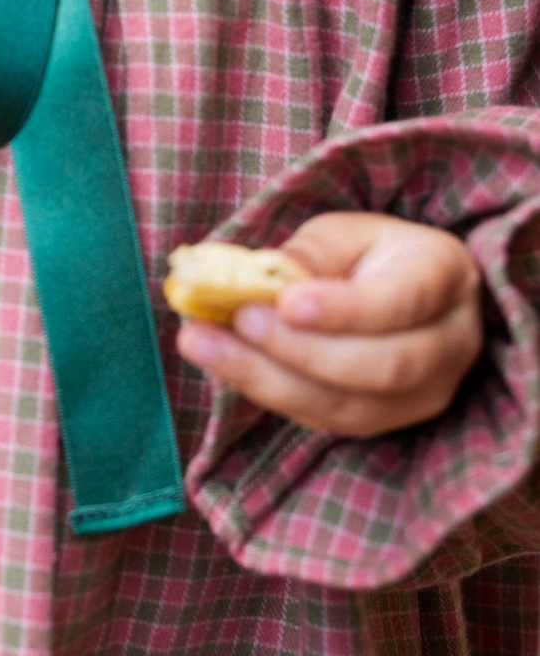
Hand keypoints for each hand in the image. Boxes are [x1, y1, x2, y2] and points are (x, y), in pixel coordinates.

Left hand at [175, 212, 483, 437]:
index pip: (403, 301)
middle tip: (236, 319)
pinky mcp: (388, 423)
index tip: (285, 301)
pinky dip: (269, 394)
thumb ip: (311, 254)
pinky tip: (221, 365)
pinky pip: (327, 422)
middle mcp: (451, 344)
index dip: (345, 309)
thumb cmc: (367, 254)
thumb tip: (266, 273)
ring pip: (351, 407)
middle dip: (300, 349)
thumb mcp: (342, 232)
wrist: (395, 290)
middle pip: (383, 366)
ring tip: (204, 344)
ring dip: (269, 379)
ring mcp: (428, 394)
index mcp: (445, 275)